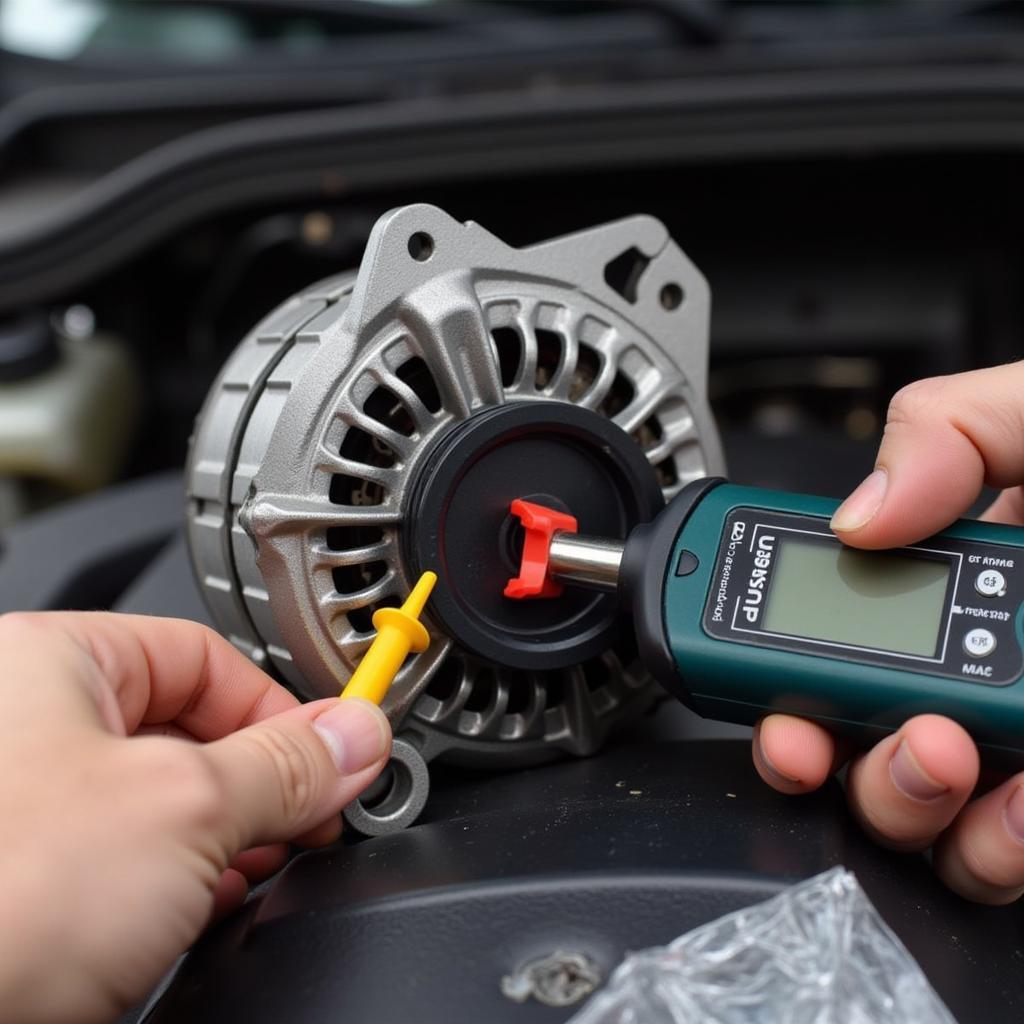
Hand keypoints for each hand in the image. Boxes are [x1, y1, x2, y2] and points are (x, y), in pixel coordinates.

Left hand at [0, 612, 390, 1022]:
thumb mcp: (184, 808)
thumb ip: (288, 765)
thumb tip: (355, 736)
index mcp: (47, 664)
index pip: (203, 657)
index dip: (280, 708)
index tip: (333, 757)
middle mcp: (24, 726)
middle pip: (184, 726)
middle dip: (256, 777)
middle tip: (311, 814)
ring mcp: (18, 808)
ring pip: (153, 796)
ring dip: (221, 831)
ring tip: (265, 863)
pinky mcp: (18, 881)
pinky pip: (117, 854)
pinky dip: (173, 875)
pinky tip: (201, 905)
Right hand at [753, 361, 1023, 903]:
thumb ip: (950, 431)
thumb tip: (856, 515)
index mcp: (973, 566)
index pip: (842, 625)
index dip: (785, 668)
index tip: (777, 699)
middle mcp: (993, 655)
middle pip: (867, 733)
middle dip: (849, 757)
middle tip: (879, 735)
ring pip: (935, 812)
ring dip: (915, 804)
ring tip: (950, 759)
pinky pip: (1016, 847)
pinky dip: (1002, 845)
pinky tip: (1023, 811)